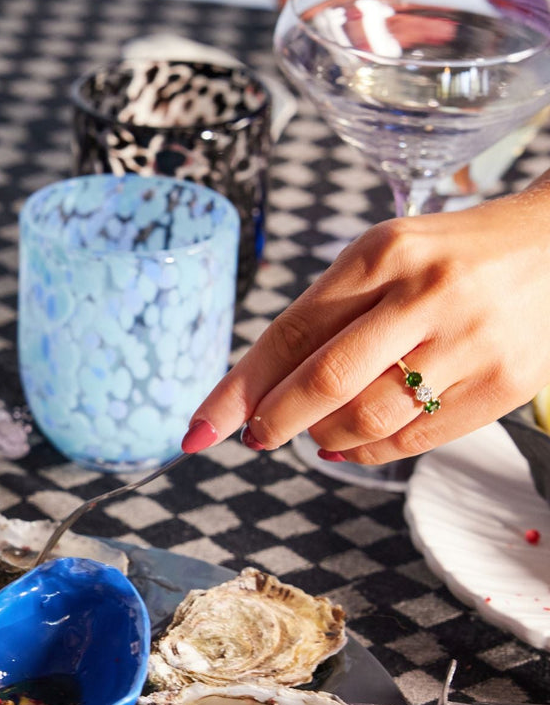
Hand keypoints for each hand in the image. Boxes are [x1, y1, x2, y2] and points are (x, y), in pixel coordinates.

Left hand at [183, 176, 549, 465]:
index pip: (290, 333)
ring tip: (314, 431)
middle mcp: (428, 293)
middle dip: (274, 421)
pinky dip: (368, 452)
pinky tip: (348, 444)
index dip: (238, 390)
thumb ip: (319, 319)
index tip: (199, 430)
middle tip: (255, 438)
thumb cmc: (446, 257)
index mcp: (384, 252)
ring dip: (323, 437)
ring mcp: (473, 340)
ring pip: (368, 418)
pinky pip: (416, 438)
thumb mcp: (379, 260)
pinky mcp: (506, 382)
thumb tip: (250, 401)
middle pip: (325, 381)